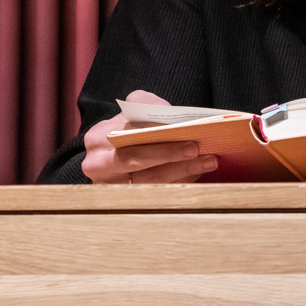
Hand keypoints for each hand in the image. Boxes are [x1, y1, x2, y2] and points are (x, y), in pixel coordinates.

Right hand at [80, 90, 219, 184]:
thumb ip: (146, 104)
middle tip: (197, 149)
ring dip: (183, 171)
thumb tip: (170, 116)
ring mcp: (112, 187)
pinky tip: (199, 172)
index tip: (180, 129)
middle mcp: (99, 166)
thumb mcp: (133, 108)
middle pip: (137, 161)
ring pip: (150, 181)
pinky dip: (181, 182)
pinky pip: (158, 193)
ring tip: (208, 161)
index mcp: (98, 139)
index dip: (154, 132)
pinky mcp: (126, 201)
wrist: (114, 151)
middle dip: (170, 155)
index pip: (128, 136)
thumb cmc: (129, 127)